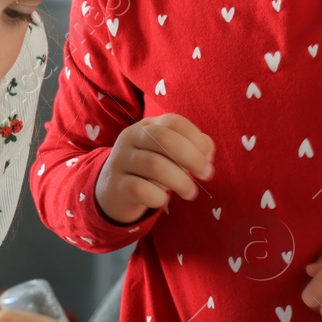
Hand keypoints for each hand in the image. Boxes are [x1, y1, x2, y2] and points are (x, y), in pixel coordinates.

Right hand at [94, 113, 214, 223]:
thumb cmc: (149, 170)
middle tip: (207, 175)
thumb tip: (207, 153)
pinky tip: (162, 200)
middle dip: (192, 158)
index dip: (196, 138)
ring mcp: (121, 161)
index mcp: (147, 126)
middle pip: (164, 138)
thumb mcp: (167, 153)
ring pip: (154, 165)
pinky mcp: (116, 185)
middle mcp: (131, 138)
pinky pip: (141, 190)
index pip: (174, 122)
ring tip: (191, 193)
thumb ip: (191, 147)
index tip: (209, 158)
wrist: (112, 191)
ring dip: (181, 181)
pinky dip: (158, 197)